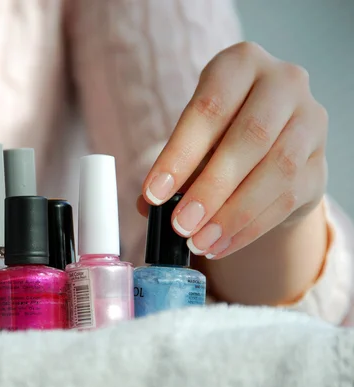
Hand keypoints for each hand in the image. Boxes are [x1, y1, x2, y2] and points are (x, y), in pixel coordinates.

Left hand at [139, 42, 327, 259]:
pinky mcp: (319, 163)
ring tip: (198, 241)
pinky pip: (288, 199)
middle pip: (249, 137)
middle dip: (210, 188)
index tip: (154, 193)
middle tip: (180, 224)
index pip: (209, 107)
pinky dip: (250, 228)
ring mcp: (310, 122)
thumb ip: (171, 166)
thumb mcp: (193, 136)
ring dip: (233, 214)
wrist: (268, 142)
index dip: (180, 153)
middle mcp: (284, 83)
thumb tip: (146, 206)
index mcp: (242, 63)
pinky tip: (220, 244)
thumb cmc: (219, 131)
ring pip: (276, 171)